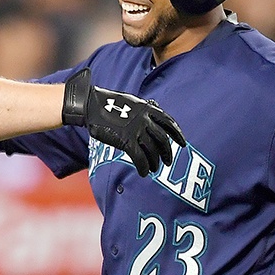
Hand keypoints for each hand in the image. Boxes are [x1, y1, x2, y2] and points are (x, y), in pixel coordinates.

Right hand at [62, 68, 186, 175]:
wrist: (91, 105)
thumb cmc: (108, 103)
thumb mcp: (132, 102)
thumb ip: (144, 111)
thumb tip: (152, 118)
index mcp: (148, 109)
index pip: (169, 123)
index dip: (177, 134)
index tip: (183, 143)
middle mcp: (145, 120)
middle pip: (163, 140)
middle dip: (167, 153)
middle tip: (168, 161)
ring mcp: (136, 130)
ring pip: (152, 151)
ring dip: (155, 162)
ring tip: (154, 168)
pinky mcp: (126, 141)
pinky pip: (140, 158)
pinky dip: (143, 167)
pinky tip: (143, 173)